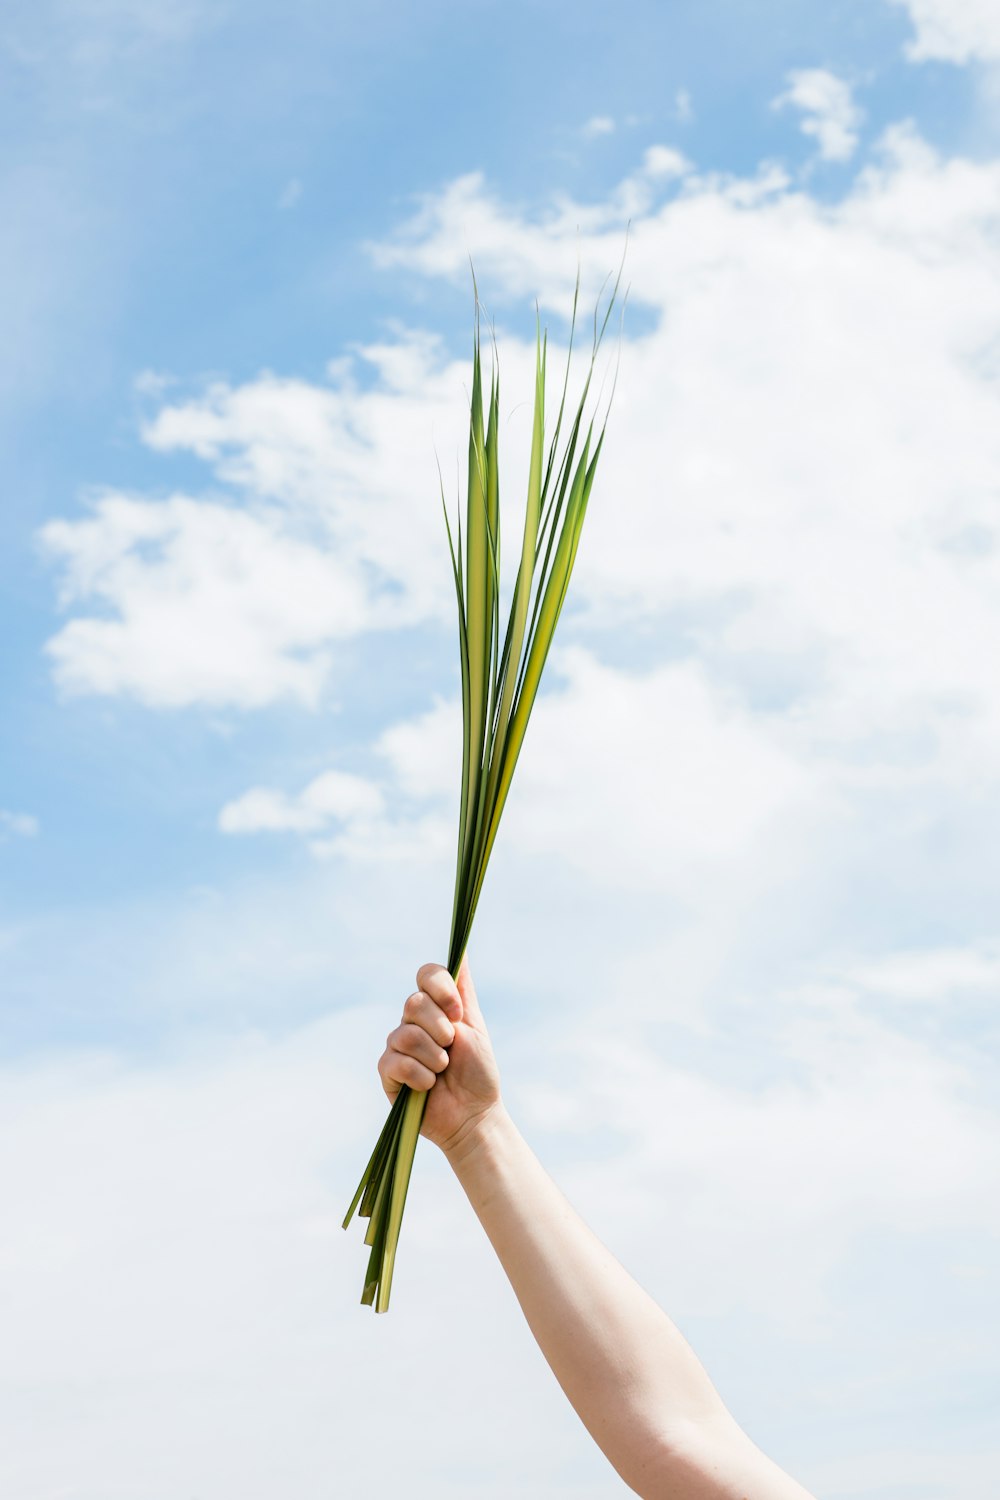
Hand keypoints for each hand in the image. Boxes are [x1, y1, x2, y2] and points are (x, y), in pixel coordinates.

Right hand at [378, 957, 501, 1155]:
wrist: (475, 1114)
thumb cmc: (478, 1072)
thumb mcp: (475, 1025)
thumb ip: (464, 989)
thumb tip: (463, 948)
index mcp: (435, 1007)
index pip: (426, 974)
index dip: (440, 988)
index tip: (458, 1011)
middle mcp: (413, 1022)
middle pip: (414, 1002)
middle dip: (441, 1028)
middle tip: (452, 1047)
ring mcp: (398, 1046)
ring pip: (405, 1033)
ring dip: (434, 1055)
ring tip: (443, 1070)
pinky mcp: (388, 1073)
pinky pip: (395, 1061)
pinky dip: (420, 1074)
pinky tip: (429, 1085)